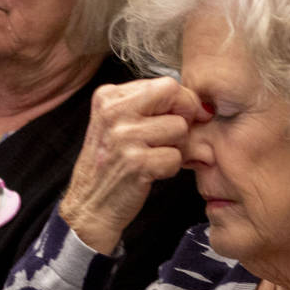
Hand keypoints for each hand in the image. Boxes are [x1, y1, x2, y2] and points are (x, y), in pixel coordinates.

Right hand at [60, 76, 209, 255]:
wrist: (90, 205)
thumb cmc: (111, 165)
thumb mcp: (119, 125)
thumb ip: (150, 108)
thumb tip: (199, 105)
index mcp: (109, 96)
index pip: (166, 83)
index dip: (183, 101)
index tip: (184, 117)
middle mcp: (114, 112)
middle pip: (175, 98)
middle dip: (184, 118)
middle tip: (171, 138)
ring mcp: (125, 137)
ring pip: (180, 129)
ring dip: (176, 147)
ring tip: (154, 157)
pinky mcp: (137, 163)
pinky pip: (176, 158)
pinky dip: (170, 169)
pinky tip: (151, 173)